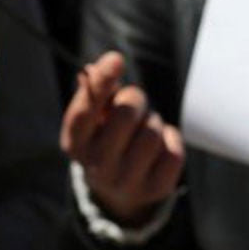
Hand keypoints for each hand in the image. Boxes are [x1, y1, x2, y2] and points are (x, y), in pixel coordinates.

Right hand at [60, 50, 184, 227]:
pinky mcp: (156, 189)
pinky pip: (174, 150)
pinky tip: (159, 149)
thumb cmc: (107, 137)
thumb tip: (110, 63)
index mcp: (74, 144)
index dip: (101, 82)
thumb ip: (99, 89)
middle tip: (135, 106)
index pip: (84, 111)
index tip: (116, 59)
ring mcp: (127, 182)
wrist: (120, 189)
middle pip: (127, 113)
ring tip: (145, 130)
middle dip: (136, 99)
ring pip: (153, 131)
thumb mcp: (96, 116)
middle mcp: (96, 167)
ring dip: (154, 122)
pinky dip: (170, 140)